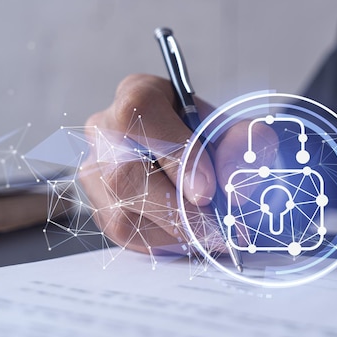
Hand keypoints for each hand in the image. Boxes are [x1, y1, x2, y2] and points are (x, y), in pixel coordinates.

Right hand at [79, 74, 276, 253]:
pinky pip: (126, 235)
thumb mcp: (235, 132)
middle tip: (219, 229)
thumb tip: (229, 179)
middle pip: (125, 176)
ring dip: (174, 231)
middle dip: (179, 211)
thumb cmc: (208, 139)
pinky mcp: (98, 206)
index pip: (139, 119)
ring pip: (123, 212)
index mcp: (137, 95)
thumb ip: (242, 145)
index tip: (207, 192)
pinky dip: (164, 241)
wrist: (194, 155)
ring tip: (211, 232)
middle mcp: (104, 129)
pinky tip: (190, 233)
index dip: (174, 158)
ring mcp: (94, 169)